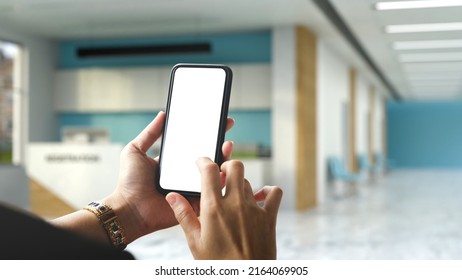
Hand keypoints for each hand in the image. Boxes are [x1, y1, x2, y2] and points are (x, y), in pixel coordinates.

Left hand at [106, 112, 234, 242]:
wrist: (129, 209)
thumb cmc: (129, 183)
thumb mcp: (135, 151)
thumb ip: (149, 133)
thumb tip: (162, 114)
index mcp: (174, 163)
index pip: (193, 145)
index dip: (205, 134)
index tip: (215, 121)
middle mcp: (185, 174)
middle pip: (207, 157)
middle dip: (219, 143)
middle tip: (225, 130)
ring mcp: (191, 188)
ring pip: (213, 172)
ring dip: (223, 158)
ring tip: (226, 145)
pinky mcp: (195, 202)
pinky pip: (211, 190)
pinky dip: (220, 180)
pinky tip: (223, 168)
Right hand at [166, 158, 282, 259]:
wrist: (245, 278)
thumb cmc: (217, 264)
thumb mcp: (195, 242)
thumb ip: (184, 215)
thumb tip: (172, 196)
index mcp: (213, 209)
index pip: (209, 170)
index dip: (204, 161)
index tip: (201, 162)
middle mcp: (235, 204)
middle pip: (235, 167)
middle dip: (226, 166)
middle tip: (220, 175)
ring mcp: (254, 209)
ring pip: (248, 181)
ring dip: (240, 184)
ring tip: (233, 196)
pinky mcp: (269, 217)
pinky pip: (274, 193)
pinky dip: (268, 191)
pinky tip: (260, 197)